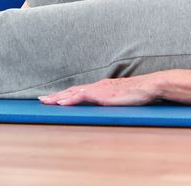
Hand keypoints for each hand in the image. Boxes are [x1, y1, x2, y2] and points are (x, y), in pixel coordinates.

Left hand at [38, 76, 158, 105]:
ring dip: (59, 97)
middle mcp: (97, 86)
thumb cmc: (138, 93)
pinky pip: (82, 97)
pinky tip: (61, 103)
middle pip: (72, 91)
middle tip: (42, 100)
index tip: (53, 98)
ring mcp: (99, 89)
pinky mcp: (102, 94)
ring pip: (74, 93)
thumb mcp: (121, 97)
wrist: (148, 86)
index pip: (79, 91)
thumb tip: (107, 105)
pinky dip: (70, 100)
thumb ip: (112, 99)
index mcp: (101, 87)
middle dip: (56, 95)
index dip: (65, 94)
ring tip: (46, 101)